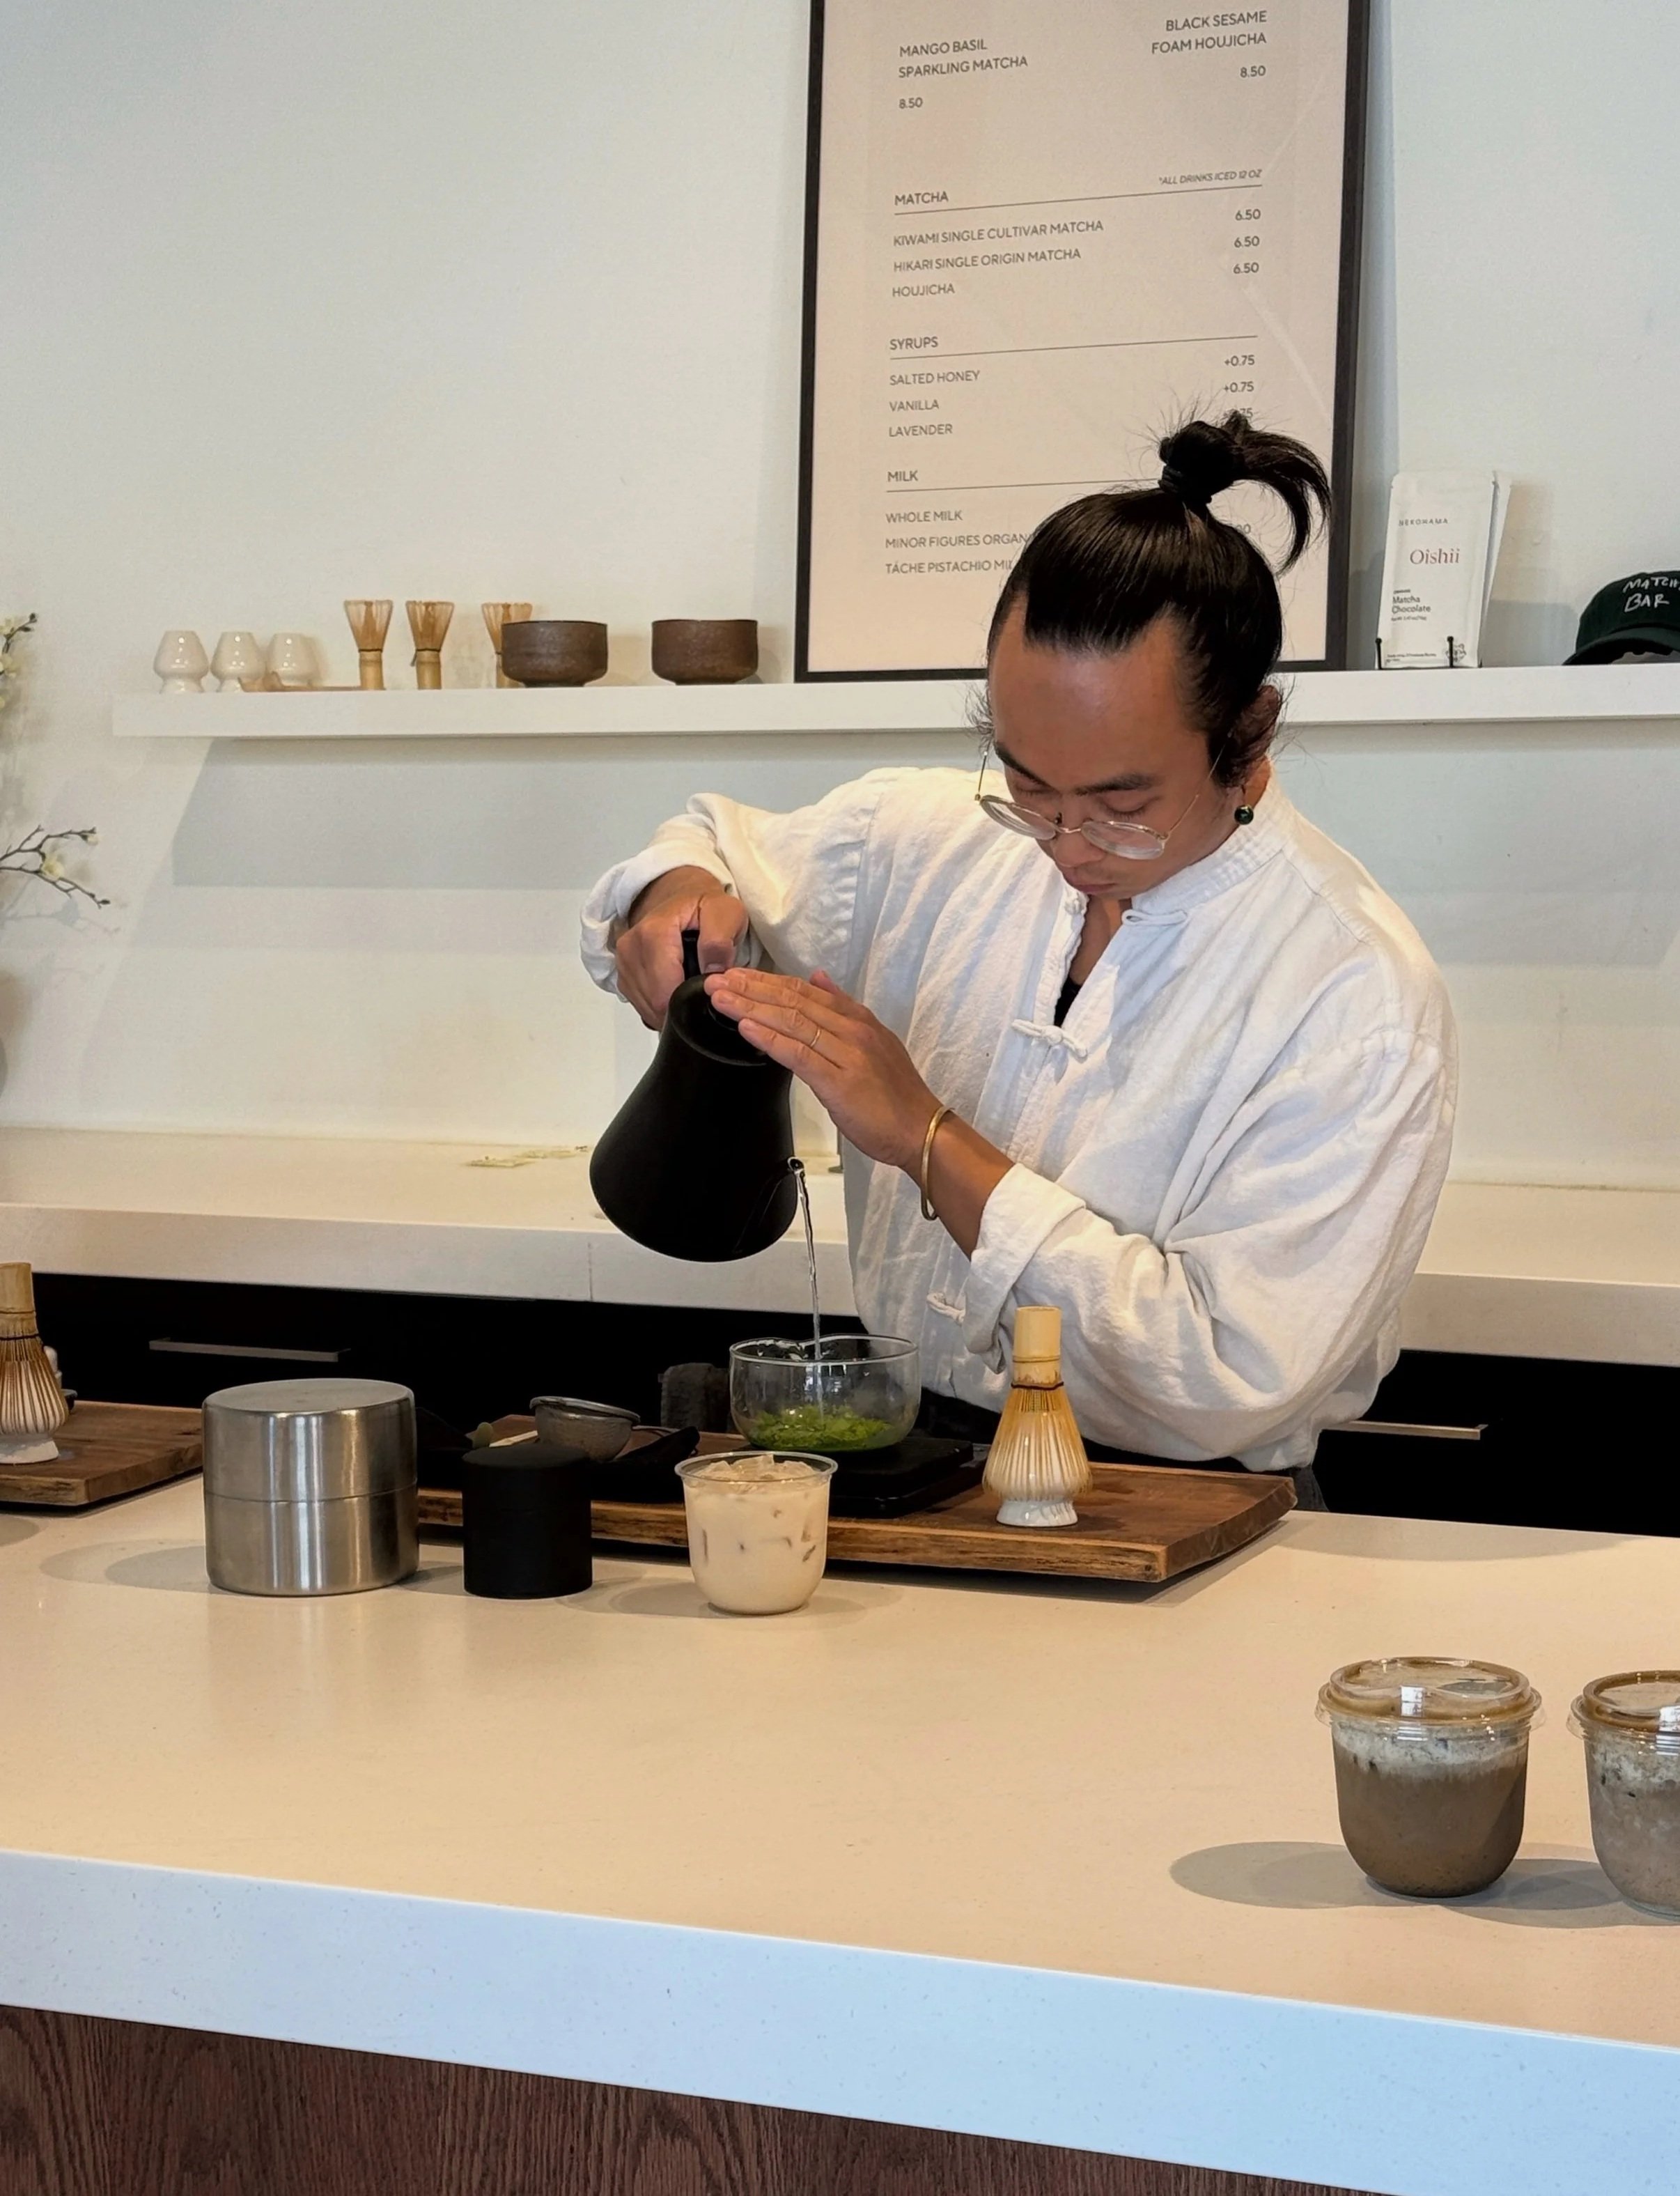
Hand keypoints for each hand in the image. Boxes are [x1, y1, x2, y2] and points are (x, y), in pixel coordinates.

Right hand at [615, 866, 747, 1028]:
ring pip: (648, 1008)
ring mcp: (623, 963)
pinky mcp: (623, 975)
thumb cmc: (705, 906)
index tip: (710, 994)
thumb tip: (712, 973)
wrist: (683, 896)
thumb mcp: (725, 913)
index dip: (690, 1002)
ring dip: (672, 1006)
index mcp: (652, 934)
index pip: (664, 993)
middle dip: (683, 1005)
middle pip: (655, 1004)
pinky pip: (643, 1005)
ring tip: (690, 984)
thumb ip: (720, 941)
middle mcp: (630, 949)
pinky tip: (676, 987)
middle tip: (704, 989)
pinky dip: (662, 1004)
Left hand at [704, 966, 937, 1171]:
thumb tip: (818, 978)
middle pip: (794, 1001)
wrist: (921, 1129)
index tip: (736, 975)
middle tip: (716, 980)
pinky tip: (746, 1027)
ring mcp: (847, 1053)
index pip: (804, 991)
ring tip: (720, 999)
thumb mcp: (873, 1041)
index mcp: (857, 1020)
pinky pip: (799, 1053)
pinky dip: (770, 1038)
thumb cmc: (896, 1096)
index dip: (767, 981)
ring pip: (792, 1021)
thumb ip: (843, 1010)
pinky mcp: (840, 1081)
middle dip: (752, 989)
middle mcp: (852, 1029)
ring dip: (752, 1007)